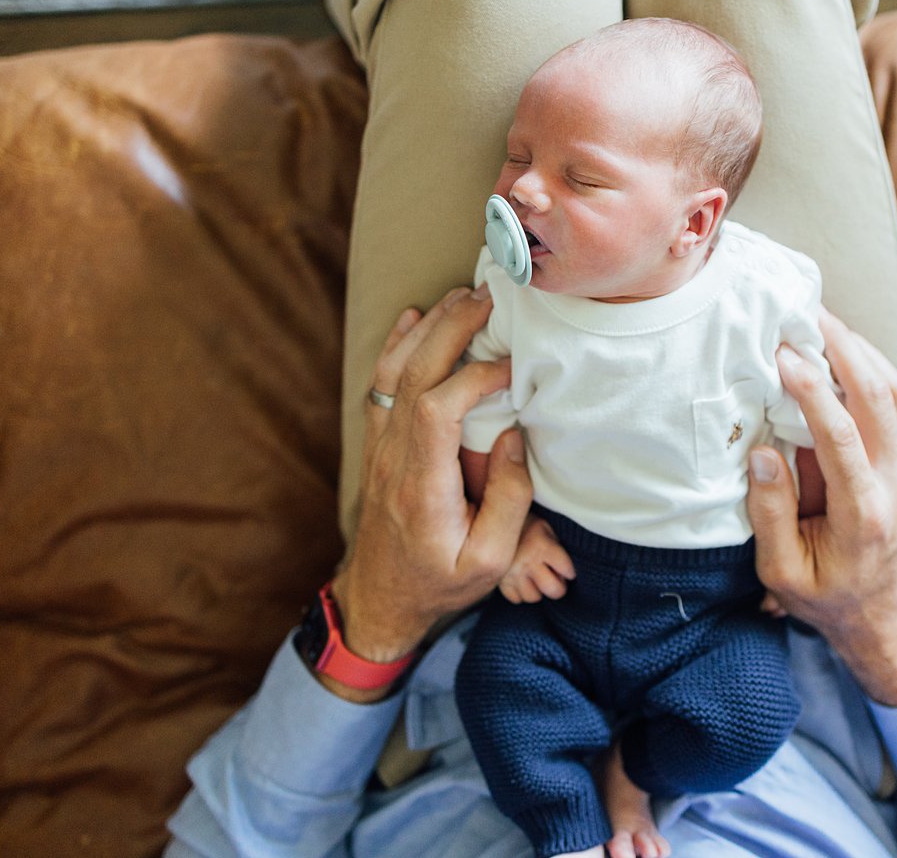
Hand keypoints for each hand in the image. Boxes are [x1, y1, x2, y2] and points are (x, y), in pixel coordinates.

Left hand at [326, 286, 533, 701]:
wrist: (380, 600)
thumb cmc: (439, 583)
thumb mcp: (490, 562)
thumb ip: (509, 500)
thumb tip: (517, 436)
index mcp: (423, 487)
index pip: (438, 409)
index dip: (474, 376)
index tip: (512, 367)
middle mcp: (394, 459)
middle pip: (414, 375)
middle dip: (451, 328)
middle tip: (489, 297)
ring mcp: (381, 449)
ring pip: (394, 372)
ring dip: (428, 328)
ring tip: (462, 296)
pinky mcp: (379, 446)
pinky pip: (382, 384)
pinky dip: (397, 344)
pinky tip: (416, 316)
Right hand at [499, 517, 575, 602]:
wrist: (494, 522)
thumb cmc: (524, 524)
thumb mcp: (544, 527)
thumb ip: (555, 546)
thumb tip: (564, 569)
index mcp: (542, 546)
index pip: (566, 570)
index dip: (569, 572)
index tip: (567, 571)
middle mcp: (528, 562)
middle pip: (553, 590)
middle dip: (558, 587)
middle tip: (556, 581)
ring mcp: (512, 574)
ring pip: (533, 597)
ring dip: (538, 591)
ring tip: (536, 580)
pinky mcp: (499, 581)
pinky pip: (515, 599)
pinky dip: (521, 594)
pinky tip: (522, 582)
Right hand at [748, 311, 896, 705]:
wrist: (889, 618)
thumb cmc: (829, 598)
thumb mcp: (784, 573)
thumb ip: (771, 515)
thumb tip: (762, 453)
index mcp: (864, 513)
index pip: (842, 436)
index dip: (812, 390)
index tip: (784, 356)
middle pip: (880, 397)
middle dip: (843, 348)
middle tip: (807, 313)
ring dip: (862, 350)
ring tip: (824, 321)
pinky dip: (875, 368)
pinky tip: (846, 350)